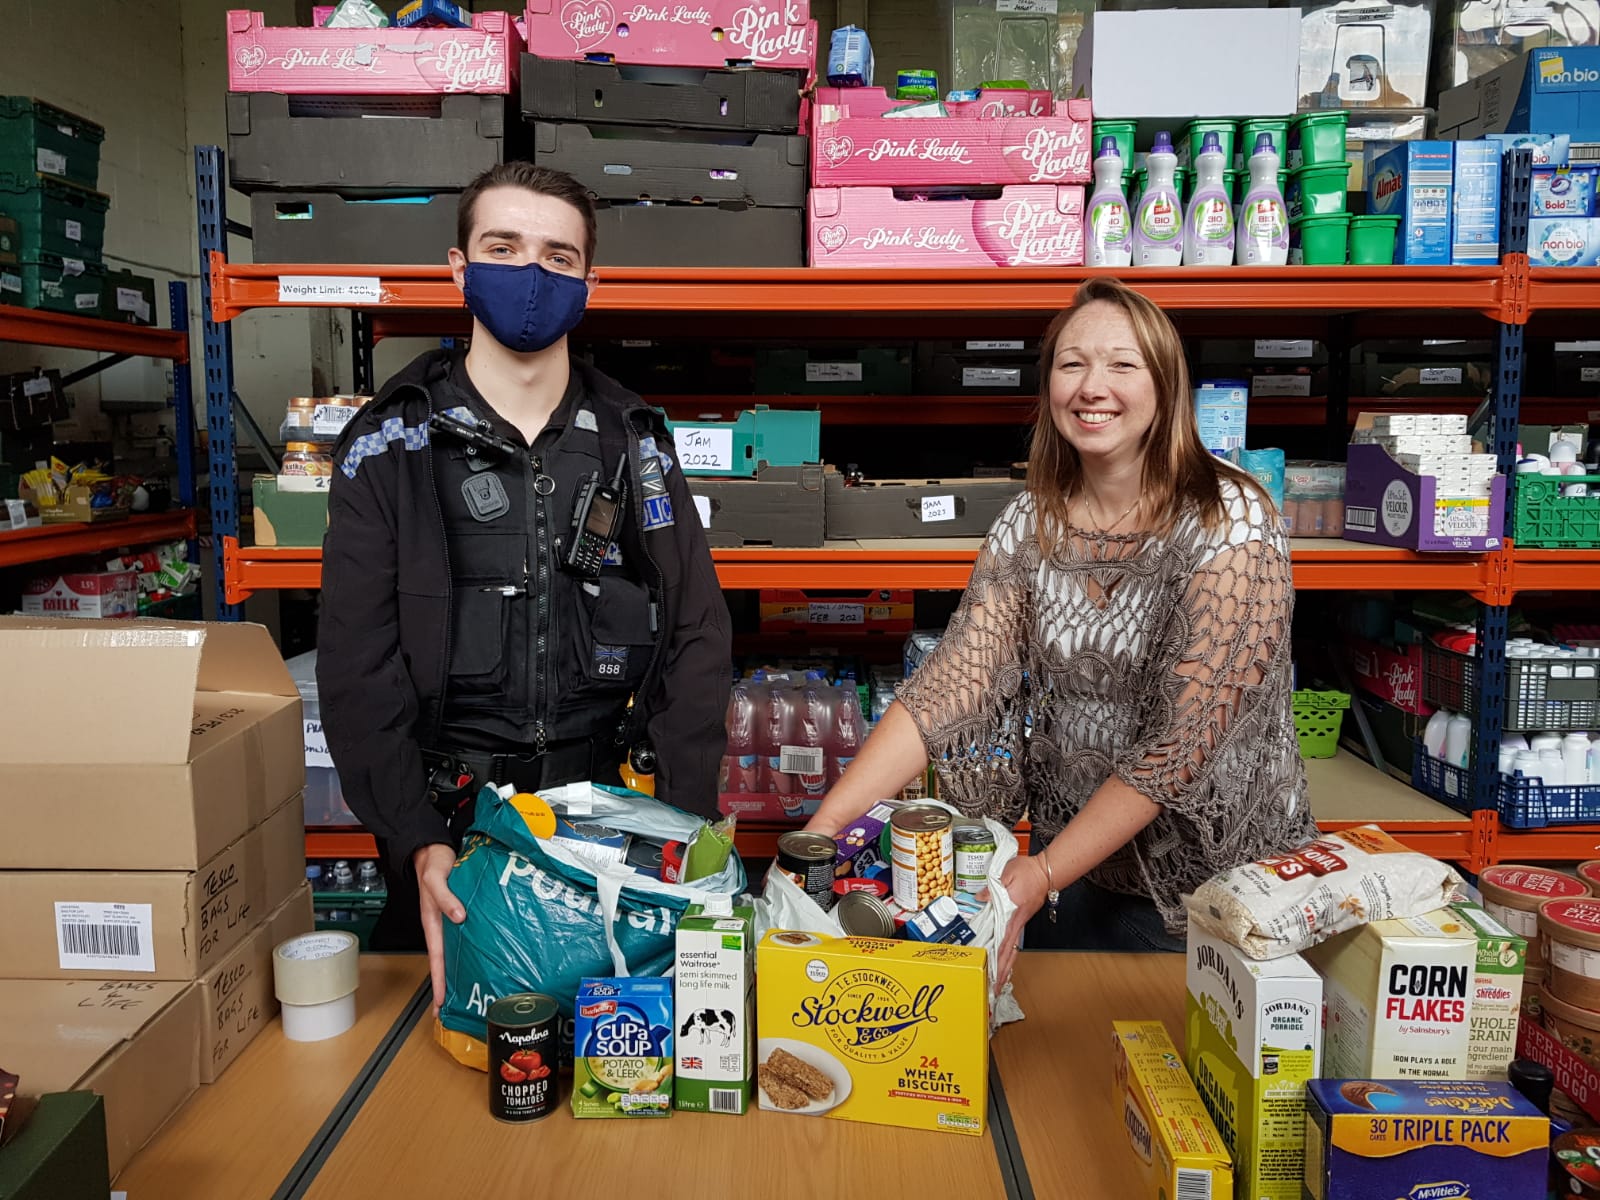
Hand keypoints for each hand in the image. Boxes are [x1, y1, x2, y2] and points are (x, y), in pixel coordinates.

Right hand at [414, 843, 464, 1013]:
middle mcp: (442, 924)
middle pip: (445, 961)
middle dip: (448, 986)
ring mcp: (451, 920)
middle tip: (455, 1009)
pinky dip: (471, 949)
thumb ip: (446, 897)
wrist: (434, 847)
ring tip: (468, 991)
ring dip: (459, 970)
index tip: (440, 1003)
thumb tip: (459, 916)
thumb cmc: (432, 862)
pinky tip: (481, 957)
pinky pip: (465, 936)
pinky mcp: (461, 911)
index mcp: (433, 922)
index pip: (437, 959)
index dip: (439, 981)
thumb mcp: (436, 878)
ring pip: (455, 951)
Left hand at [988, 855, 1048, 992]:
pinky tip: (1005, 961)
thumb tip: (980, 898)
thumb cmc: (1029, 872)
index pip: (1003, 940)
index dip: (997, 957)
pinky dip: (1009, 955)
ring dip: (1006, 967)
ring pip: (1012, 950)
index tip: (991, 971)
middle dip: (1002, 972)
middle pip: (1009, 952)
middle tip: (995, 988)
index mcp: (1012, 913)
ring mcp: (1020, 923)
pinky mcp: (1020, 921)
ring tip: (999, 982)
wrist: (1046, 872)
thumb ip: (992, 888)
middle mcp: (1017, 922)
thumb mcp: (1008, 873)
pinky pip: (1013, 942)